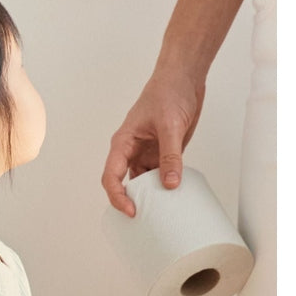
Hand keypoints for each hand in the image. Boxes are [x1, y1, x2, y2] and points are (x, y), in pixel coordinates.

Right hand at [102, 68, 204, 216]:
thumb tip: (171, 183)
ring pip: (142, 182)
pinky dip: (165, 185)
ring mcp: (146, 153)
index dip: (118, 196)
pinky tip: (173, 193)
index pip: (111, 177)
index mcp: (123, 143)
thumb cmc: (168, 91)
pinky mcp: (161, 153)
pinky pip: (160, 175)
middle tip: (144, 217)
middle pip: (123, 184)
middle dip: (131, 201)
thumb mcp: (170, 125)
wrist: (184, 77)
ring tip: (160, 209)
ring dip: (151, 195)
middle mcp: (131, 151)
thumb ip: (171, 155)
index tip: (131, 210)